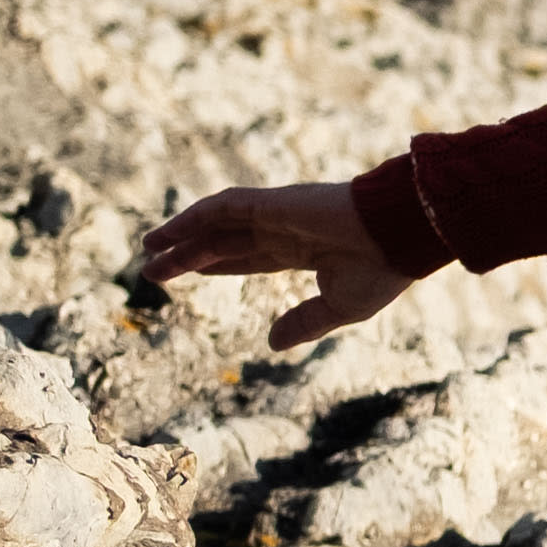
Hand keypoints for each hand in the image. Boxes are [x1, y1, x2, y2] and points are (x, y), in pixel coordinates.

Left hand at [134, 178, 417, 347]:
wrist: (399, 234)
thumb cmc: (381, 270)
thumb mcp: (340, 307)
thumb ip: (304, 323)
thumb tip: (270, 344)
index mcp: (303, 250)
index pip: (249, 256)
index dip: (217, 265)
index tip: (188, 273)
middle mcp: (284, 228)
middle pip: (223, 241)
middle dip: (188, 255)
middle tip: (152, 269)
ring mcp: (275, 213)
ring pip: (214, 224)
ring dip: (179, 235)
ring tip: (148, 249)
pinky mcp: (270, 203)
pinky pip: (219, 208)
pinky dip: (190, 218)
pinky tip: (167, 234)